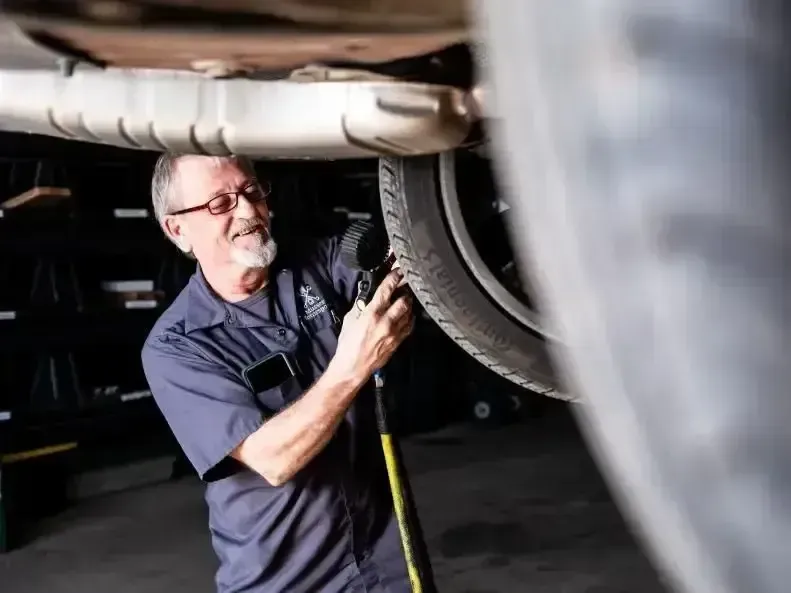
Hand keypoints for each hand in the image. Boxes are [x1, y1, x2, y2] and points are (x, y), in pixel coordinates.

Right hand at [329, 269, 414, 384]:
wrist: (353, 367)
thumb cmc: (348, 344)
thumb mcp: (350, 320)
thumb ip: (360, 306)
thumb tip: (367, 297)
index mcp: (372, 314)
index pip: (387, 290)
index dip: (394, 277)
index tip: (398, 271)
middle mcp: (386, 322)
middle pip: (404, 300)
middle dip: (405, 291)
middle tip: (405, 285)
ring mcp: (394, 332)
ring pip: (409, 312)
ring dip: (408, 304)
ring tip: (406, 298)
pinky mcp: (398, 341)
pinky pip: (410, 326)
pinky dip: (410, 317)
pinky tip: (407, 314)